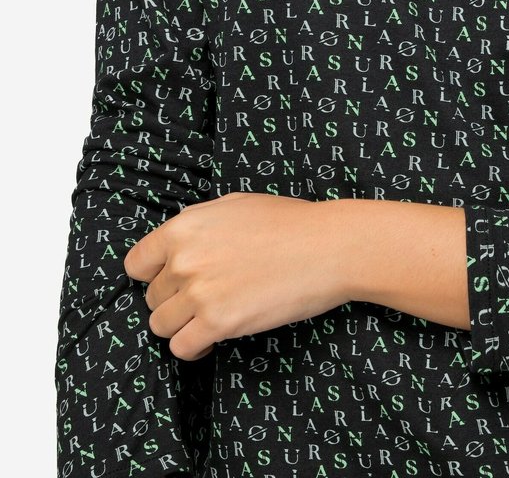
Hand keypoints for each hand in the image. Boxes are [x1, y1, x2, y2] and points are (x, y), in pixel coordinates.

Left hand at [123, 193, 349, 360]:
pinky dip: (196, 347)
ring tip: (210, 318)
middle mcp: (183, 260)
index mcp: (184, 227)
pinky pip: (183, 348)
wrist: (326, 246)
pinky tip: (215, 336)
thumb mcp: (234, 206)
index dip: (152, 275)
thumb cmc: (289, 222)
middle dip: (175, 299)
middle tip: (206, 296)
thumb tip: (180, 247)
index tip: (172, 281)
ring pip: (162, 326)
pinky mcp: (218, 323)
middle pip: (152, 297)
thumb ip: (199, 226)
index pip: (136, 265)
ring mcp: (198, 293)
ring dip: (183, 325)